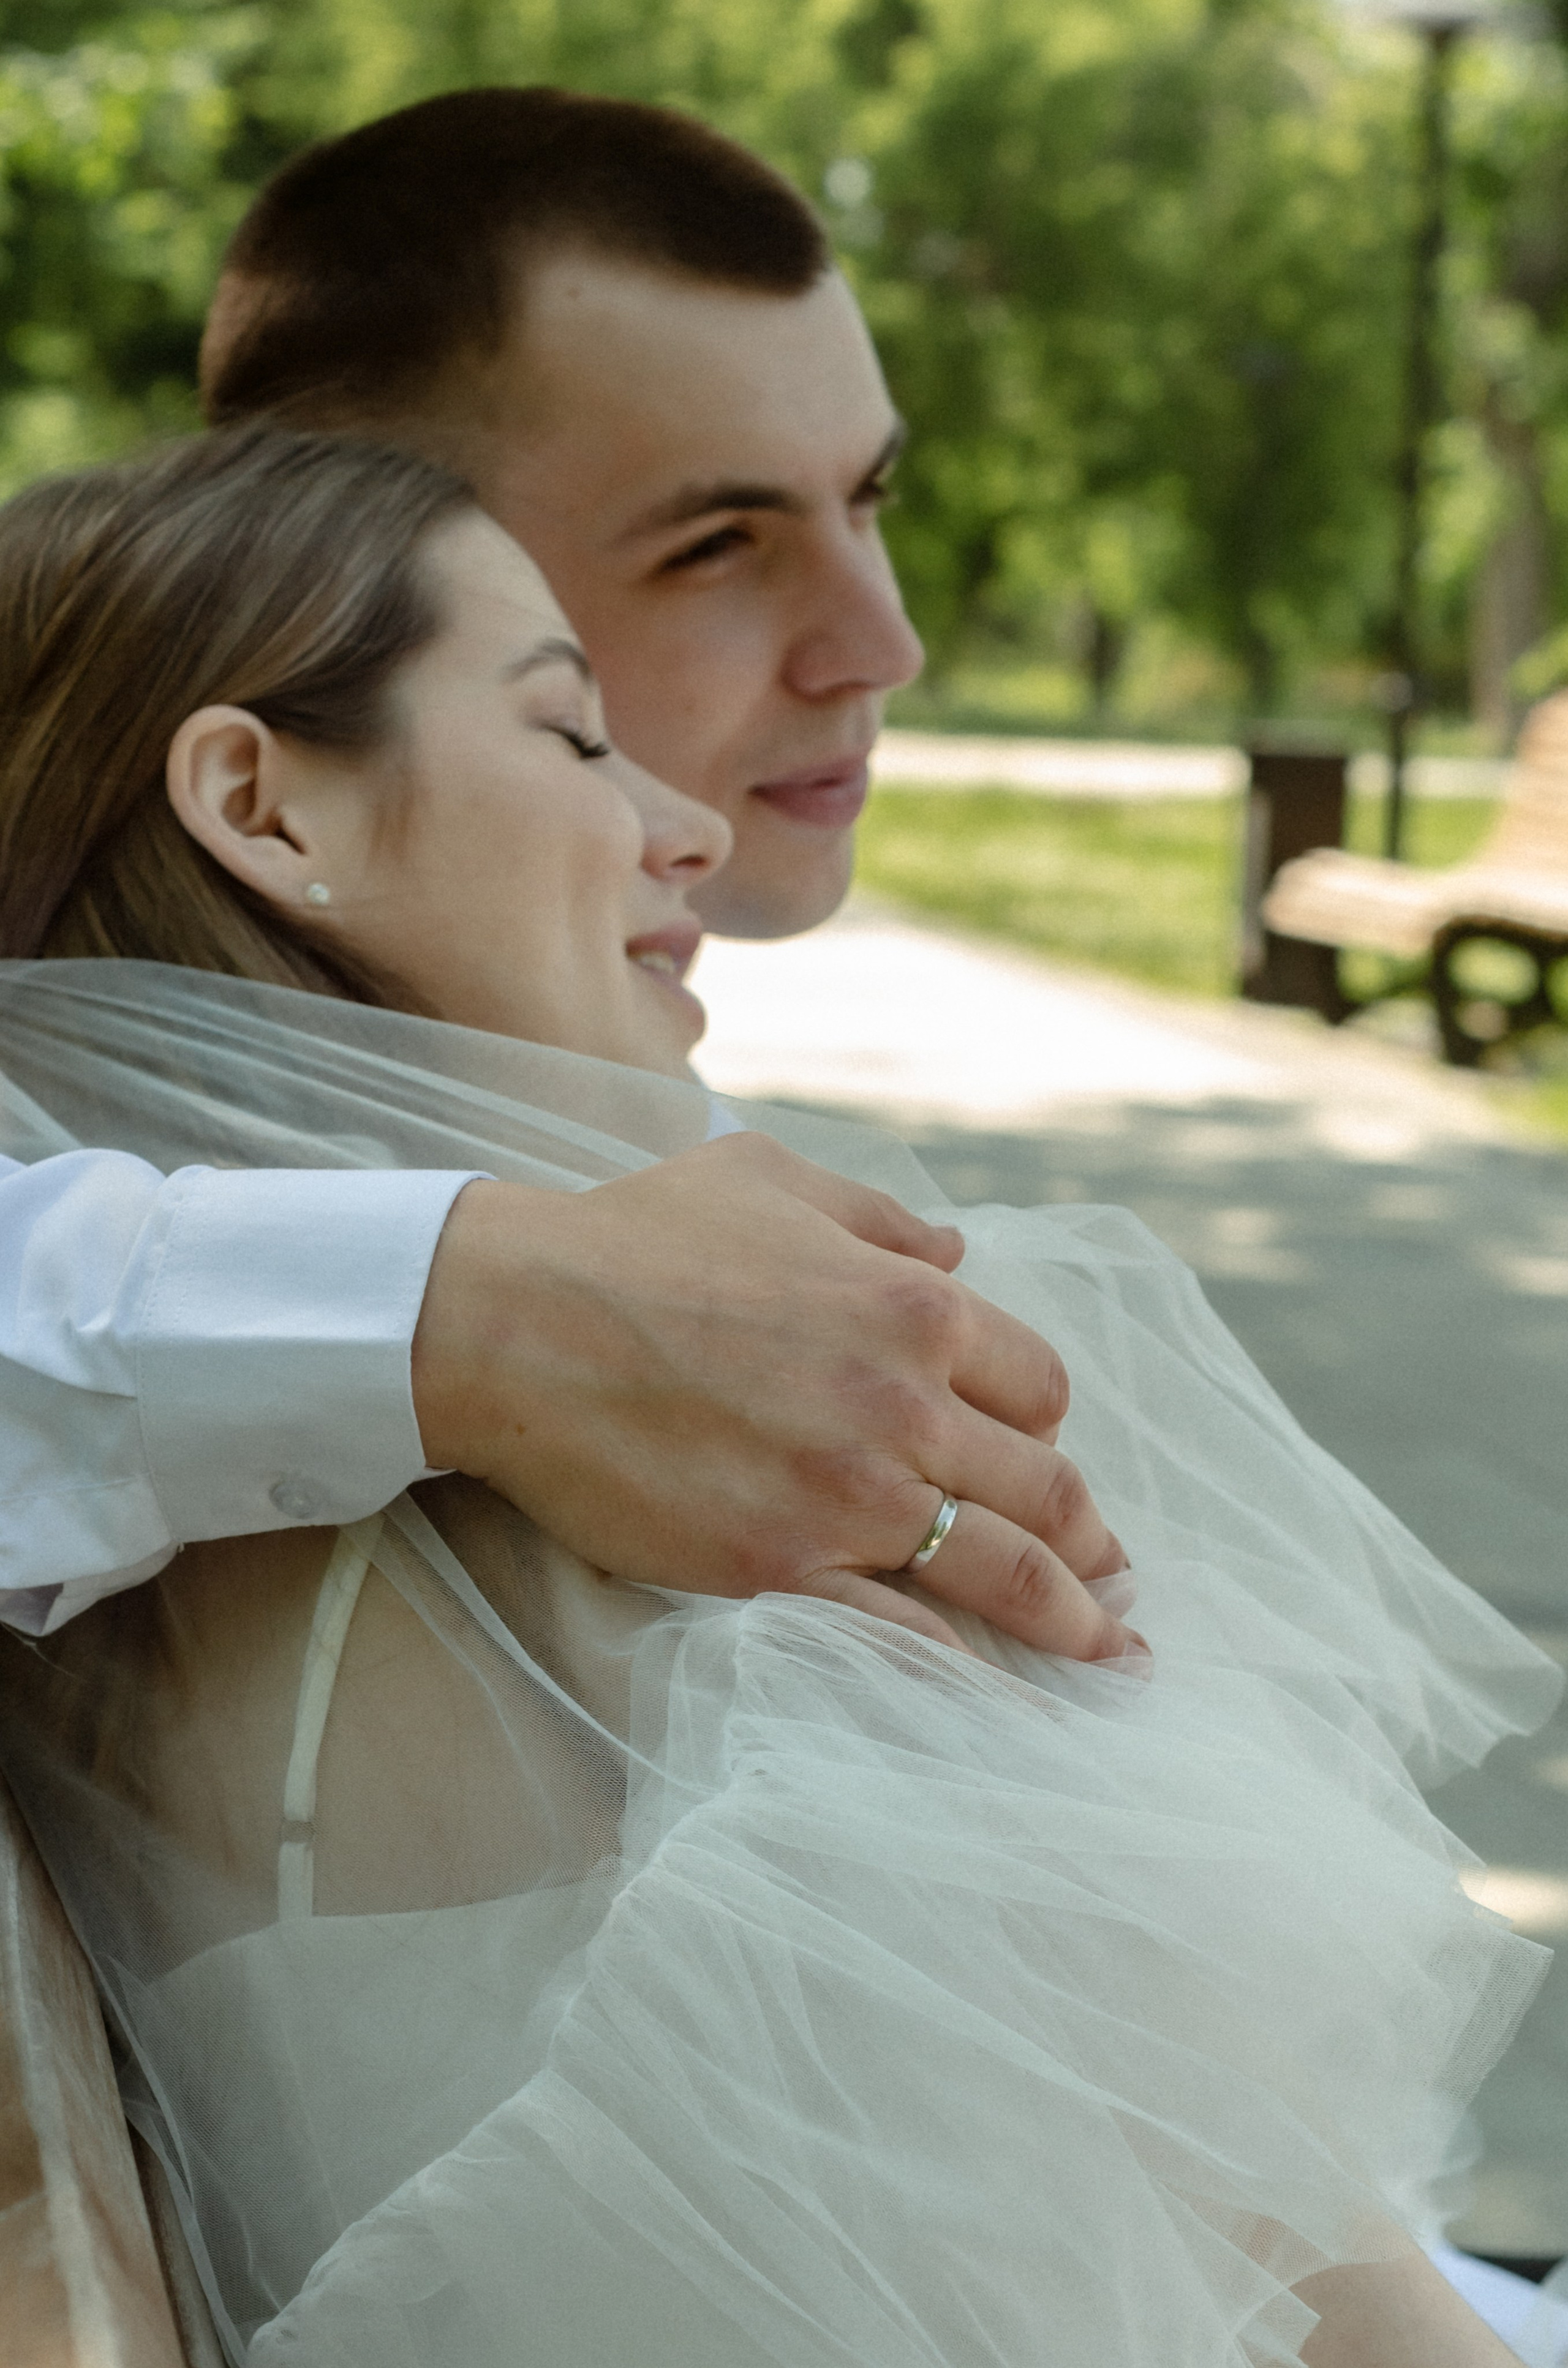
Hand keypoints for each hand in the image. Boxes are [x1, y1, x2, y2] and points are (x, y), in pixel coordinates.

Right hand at [411, 1133, 1132, 1659]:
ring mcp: (846, 1496)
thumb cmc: (636, 1237)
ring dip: (1071, 1618)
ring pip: (1000, 1570)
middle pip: (1042, 1486)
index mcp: (913, 1308)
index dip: (1043, 1421)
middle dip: (1092, 1538)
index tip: (1035, 1450)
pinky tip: (1000, 1695)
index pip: (1036, 1384)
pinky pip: (898, 1633)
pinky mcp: (778, 1567)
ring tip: (1113, 1657)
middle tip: (1120, 1579)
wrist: (516, 1321)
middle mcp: (903, 1407)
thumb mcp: (771, 1180)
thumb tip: (956, 1247)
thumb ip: (880, 1218)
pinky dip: (961, 1670)